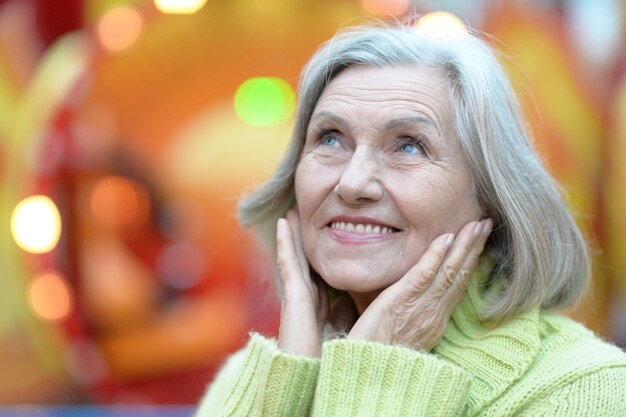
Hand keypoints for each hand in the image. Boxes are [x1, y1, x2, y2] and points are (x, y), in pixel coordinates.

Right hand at [276, 210, 356, 356]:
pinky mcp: (292, 295)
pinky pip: (288, 262)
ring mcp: (298, 295)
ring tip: (292, 213)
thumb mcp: (346, 328)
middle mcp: (308, 297)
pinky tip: (285, 224)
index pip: (322, 274)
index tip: (327, 236)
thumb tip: (355, 299)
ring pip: (296, 257)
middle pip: (307, 261)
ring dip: (294, 235)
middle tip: (303, 216)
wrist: (316, 377)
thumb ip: (348, 311)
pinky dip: (286, 242)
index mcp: (322, 305)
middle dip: (306, 241)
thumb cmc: (333, 358)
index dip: (324, 256)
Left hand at [347, 218, 492, 350]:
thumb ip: (412, 314)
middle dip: (474, 247)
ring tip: (477, 224)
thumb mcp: (404, 333)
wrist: (370, 375)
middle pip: (460, 275)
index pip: (457, 285)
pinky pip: (423, 275)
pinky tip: (446, 238)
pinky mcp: (401, 301)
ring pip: (449, 271)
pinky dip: (436, 256)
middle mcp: (434, 313)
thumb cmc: (379, 354)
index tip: (478, 241)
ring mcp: (421, 307)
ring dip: (464, 245)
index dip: (470, 261)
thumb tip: (411, 297)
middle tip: (486, 223)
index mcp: (435, 320)